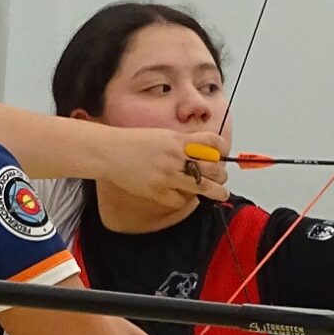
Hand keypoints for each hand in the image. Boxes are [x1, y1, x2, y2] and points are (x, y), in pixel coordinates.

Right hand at [102, 127, 228, 212]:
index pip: (212, 142)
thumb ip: (182, 142)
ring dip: (216, 191)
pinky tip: (184, 196)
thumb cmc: (134, 141)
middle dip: (222, 174)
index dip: (222, 149)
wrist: (110, 151)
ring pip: (203, 187)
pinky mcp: (158, 191)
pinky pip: (180, 200)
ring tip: (221, 194)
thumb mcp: (163, 134)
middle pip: (212, 167)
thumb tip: (202, 150)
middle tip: (222, 177)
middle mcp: (176, 157)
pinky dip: (185, 200)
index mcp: (178, 140)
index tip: (223, 154)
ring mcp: (167, 176)